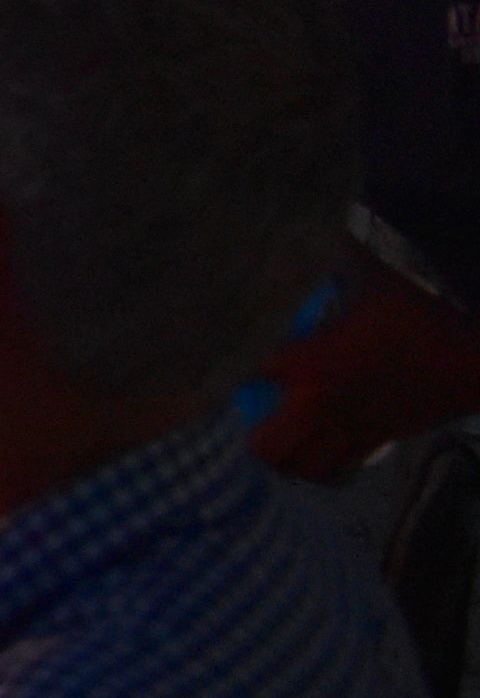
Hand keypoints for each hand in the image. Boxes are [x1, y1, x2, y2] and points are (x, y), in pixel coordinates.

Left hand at [255, 271, 479, 481]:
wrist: (474, 361)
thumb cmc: (424, 319)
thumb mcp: (379, 279)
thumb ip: (347, 254)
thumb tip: (331, 228)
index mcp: (313, 363)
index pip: (261, 375)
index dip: (245, 374)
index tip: (241, 370)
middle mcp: (324, 403)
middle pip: (270, 442)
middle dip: (254, 437)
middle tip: (246, 423)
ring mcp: (351, 429)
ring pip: (303, 466)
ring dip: (284, 459)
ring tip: (272, 449)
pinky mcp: (379, 442)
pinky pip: (339, 468)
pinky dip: (321, 468)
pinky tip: (315, 459)